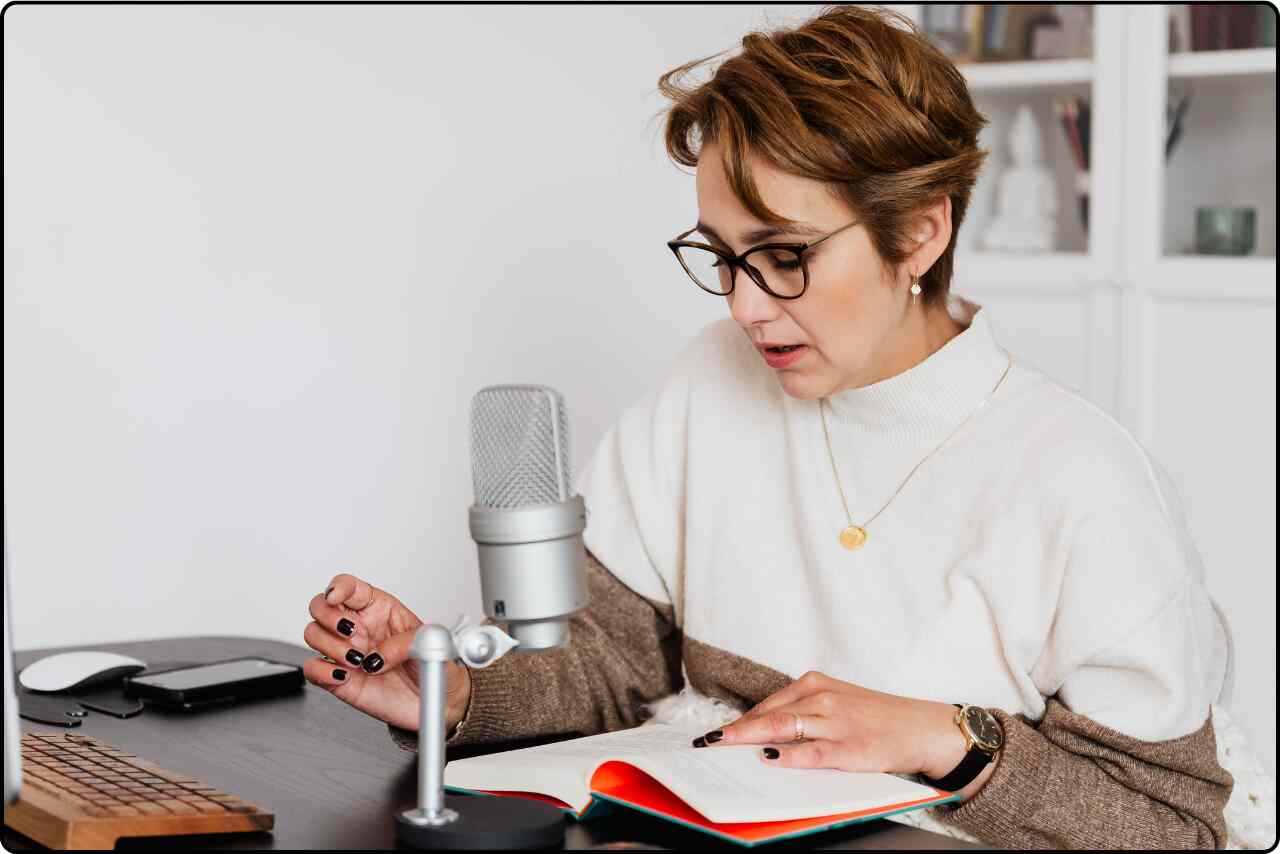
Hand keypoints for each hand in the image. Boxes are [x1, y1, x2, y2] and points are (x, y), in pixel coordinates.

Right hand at [302, 573, 471, 733]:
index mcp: (378, 609)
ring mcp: (346, 651)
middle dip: (329, 617)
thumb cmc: (433, 663)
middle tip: (352, 633)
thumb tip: (376, 657)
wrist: (440, 700)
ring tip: (357, 660)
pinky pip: (312, 669)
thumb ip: (403, 644)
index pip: (349, 587)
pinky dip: (321, 671)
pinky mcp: (339, 678)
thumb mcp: (428, 643)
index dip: (338, 587)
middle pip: (320, 606)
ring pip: (313, 634)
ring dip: (330, 645)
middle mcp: (358, 627)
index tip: (336, 596)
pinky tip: (342, 675)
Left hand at [690, 671, 965, 779]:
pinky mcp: (850, 747)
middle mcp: (822, 698)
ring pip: (784, 729)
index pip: (767, 704)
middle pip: (769, 716)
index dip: (739, 721)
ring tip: (725, 748)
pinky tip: (771, 759)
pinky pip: (814, 752)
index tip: (713, 733)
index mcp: (815, 684)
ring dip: (751, 740)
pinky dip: (791, 756)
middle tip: (706, 742)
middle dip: (735, 731)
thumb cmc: (875, 718)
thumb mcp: (836, 703)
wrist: (922, 727)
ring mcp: (836, 722)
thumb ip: (801, 713)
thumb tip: (761, 736)